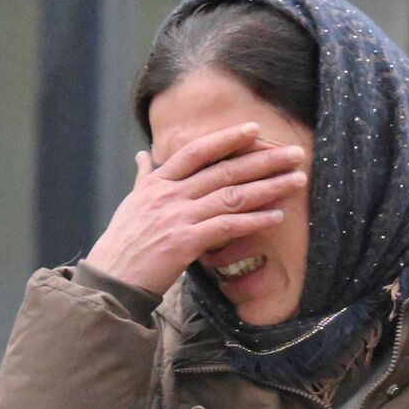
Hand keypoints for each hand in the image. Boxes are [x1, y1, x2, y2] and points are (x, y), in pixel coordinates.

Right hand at [83, 123, 306, 293]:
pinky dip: (255, 220)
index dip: (227, 138)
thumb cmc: (123, 244)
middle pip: (224, 170)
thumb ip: (144, 178)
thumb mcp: (132, 204)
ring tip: (297, 180)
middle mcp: (169, 194)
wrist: (111, 280)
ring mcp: (178, 217)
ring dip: (269, 187)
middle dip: (264, 160)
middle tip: (295, 153)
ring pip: (232, 195)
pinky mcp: (185, 243)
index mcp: (158, 182)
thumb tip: (142, 155)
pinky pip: (228, 227)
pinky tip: (277, 217)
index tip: (254, 128)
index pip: (197, 151)